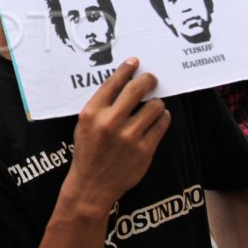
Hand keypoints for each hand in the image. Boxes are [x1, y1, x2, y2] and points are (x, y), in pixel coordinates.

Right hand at [65, 57, 170, 214]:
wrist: (92, 185)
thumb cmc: (88, 152)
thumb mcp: (84, 125)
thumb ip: (101, 106)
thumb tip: (124, 84)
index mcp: (92, 113)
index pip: (113, 83)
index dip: (126, 69)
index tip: (135, 62)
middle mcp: (110, 122)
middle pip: (137, 89)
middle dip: (148, 80)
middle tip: (152, 79)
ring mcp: (129, 137)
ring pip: (155, 107)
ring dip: (157, 103)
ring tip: (154, 106)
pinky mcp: (144, 150)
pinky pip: (162, 125)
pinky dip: (163, 118)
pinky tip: (159, 119)